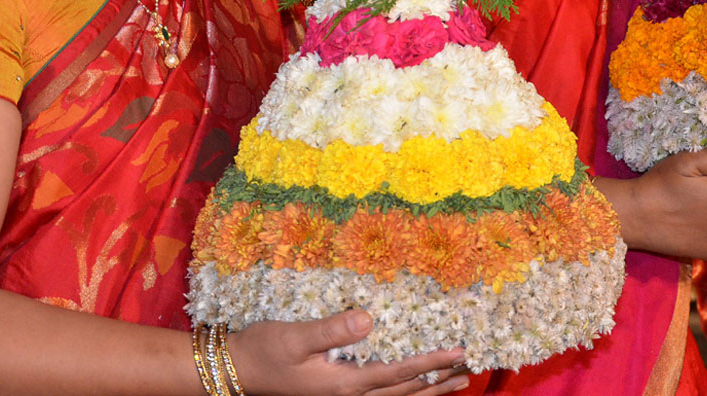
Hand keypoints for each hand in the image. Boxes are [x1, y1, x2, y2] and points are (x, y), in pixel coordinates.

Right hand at [227, 310, 467, 395]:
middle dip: (437, 381)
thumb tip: (368, 319)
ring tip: (455, 383)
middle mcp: (350, 395)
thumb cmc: (265, 351)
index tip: (456, 353)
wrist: (238, 370)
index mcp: (345, 383)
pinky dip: (404, 391)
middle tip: (468, 369)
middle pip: (404, 392)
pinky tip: (410, 386)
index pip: (398, 374)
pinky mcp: (337, 392)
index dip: (430, 364)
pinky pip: (381, 395)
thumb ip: (332, 328)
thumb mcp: (295, 336)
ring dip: (427, 391)